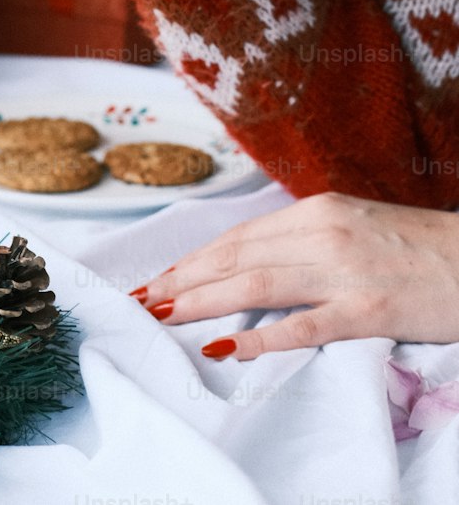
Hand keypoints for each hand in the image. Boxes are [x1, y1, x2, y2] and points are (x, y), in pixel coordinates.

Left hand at [132, 190, 458, 359]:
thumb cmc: (417, 247)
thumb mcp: (353, 225)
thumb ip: (306, 238)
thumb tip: (253, 260)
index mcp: (317, 210)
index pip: (239, 238)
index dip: (194, 259)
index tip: (159, 278)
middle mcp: (323, 234)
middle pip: (237, 259)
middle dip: (184, 281)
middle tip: (143, 301)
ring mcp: (345, 272)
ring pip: (257, 286)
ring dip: (204, 303)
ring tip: (165, 317)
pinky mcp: (369, 310)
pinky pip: (306, 326)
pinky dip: (264, 338)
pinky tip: (229, 348)